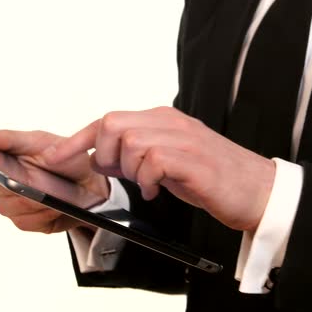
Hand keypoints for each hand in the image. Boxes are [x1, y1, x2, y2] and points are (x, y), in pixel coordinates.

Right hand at [0, 129, 108, 232]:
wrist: (92, 184)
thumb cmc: (66, 160)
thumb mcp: (42, 142)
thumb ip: (9, 139)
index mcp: (0, 159)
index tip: (0, 162)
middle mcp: (0, 183)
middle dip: (17, 181)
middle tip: (36, 177)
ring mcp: (11, 204)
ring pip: (9, 206)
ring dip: (33, 199)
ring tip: (54, 191)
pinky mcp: (25, 222)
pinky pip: (26, 221)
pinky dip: (43, 213)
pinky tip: (55, 206)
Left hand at [45, 107, 275, 231]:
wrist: (258, 190)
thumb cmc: (214, 178)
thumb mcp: (170, 161)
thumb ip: (139, 154)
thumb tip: (100, 158)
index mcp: (164, 120)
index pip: (109, 119)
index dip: (76, 139)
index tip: (52, 157)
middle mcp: (171, 122)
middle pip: (113, 124)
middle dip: (105, 156)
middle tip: (122, 176)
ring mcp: (183, 138)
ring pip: (130, 142)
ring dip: (131, 171)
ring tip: (149, 185)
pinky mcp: (192, 159)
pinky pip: (153, 162)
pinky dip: (148, 181)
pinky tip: (160, 191)